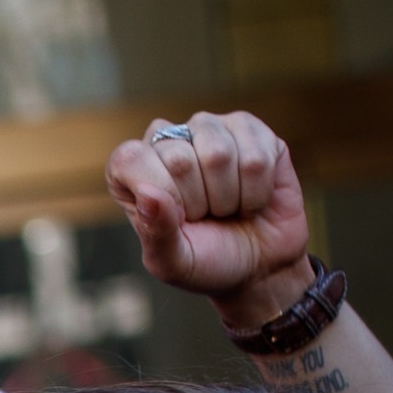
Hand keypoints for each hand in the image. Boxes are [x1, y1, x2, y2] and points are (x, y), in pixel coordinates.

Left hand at [105, 108, 312, 328]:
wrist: (261, 264)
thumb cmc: (208, 260)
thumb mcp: (173, 262)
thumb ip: (155, 233)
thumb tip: (146, 194)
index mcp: (132, 170)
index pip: (131, 159)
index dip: (160, 194)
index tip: (177, 219)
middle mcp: (167, 140)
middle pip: (178, 159)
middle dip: (199, 202)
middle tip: (206, 216)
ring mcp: (208, 128)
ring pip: (218, 153)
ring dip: (229, 196)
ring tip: (228, 207)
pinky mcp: (248, 128)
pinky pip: (256, 155)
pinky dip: (257, 190)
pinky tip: (253, 197)